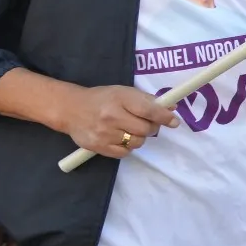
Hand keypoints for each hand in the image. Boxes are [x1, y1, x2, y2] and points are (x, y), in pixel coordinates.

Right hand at [60, 84, 178, 157]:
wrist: (70, 109)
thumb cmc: (102, 98)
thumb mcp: (124, 92)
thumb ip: (147, 100)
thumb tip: (172, 108)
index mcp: (120, 99)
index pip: (149, 110)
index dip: (164, 117)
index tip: (174, 122)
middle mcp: (111, 117)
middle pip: (145, 130)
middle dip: (151, 127)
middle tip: (146, 123)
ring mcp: (104, 134)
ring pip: (137, 143)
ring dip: (139, 137)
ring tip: (129, 129)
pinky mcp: (98, 147)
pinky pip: (124, 153)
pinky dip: (127, 147)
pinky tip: (120, 138)